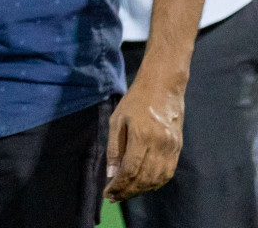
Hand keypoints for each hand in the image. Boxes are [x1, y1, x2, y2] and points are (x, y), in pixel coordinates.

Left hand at [104, 68, 185, 201]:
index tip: (107, 194)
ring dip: (141, 190)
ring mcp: (172, 149)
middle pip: (144, 179)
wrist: (164, 87)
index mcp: (142, 137)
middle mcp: (160, 146)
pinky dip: (155, 183)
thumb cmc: (135, 100)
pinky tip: (143, 185)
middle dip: (128, 192)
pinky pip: (167, 173)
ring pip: (157, 179)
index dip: (119, 186)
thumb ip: (114, 148)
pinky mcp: (178, 149)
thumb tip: (111, 173)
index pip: (130, 171)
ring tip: (126, 194)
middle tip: (114, 198)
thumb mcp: (117, 120)